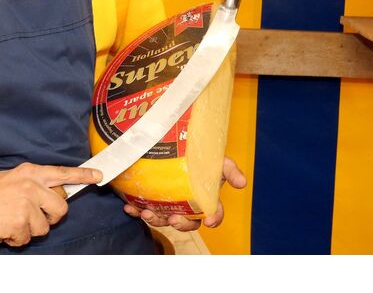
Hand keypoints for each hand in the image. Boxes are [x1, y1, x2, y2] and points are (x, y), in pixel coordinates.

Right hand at [0, 162, 100, 245]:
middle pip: (61, 208)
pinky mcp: (19, 222)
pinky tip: (5, 228)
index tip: (98, 176)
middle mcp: (31, 186)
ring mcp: (26, 204)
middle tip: (35, 217)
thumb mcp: (13, 178)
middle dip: (52, 217)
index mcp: (30, 172)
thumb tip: (53, 194)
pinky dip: (16, 238)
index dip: (82, 175)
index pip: (62, 172)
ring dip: (29, 229)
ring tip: (12, 221)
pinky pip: (27, 238)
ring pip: (44, 227)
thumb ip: (33, 184)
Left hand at [123, 156, 246, 231]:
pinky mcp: (153, 201)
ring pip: (165, 219)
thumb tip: (243, 183)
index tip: (209, 220)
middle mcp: (188, 206)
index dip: (214, 219)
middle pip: (188, 222)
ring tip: (146, 212)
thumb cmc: (200, 158)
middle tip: (173, 217)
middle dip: (180, 223)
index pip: (215, 214)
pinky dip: (137, 211)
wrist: (173, 148)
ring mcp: (170, 204)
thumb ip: (229, 170)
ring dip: (156, 219)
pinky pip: (145, 210)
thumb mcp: (216, 160)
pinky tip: (130, 208)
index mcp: (206, 199)